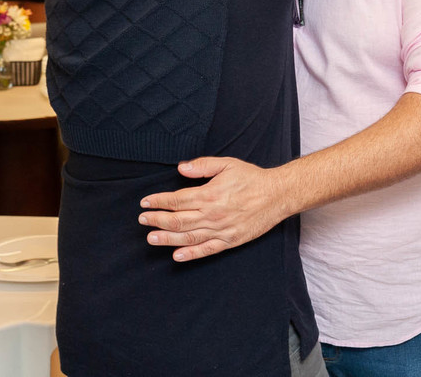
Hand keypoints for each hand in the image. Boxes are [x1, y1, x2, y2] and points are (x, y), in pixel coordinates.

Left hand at [137, 157, 290, 261]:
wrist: (277, 195)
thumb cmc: (252, 178)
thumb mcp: (227, 164)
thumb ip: (203, 166)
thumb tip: (181, 168)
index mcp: (210, 194)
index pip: (177, 200)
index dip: (159, 201)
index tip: (145, 202)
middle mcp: (213, 214)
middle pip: (178, 220)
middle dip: (157, 219)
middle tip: (142, 219)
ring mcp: (221, 230)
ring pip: (188, 237)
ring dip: (167, 238)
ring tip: (151, 238)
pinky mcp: (230, 241)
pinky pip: (207, 250)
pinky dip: (190, 254)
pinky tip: (176, 256)